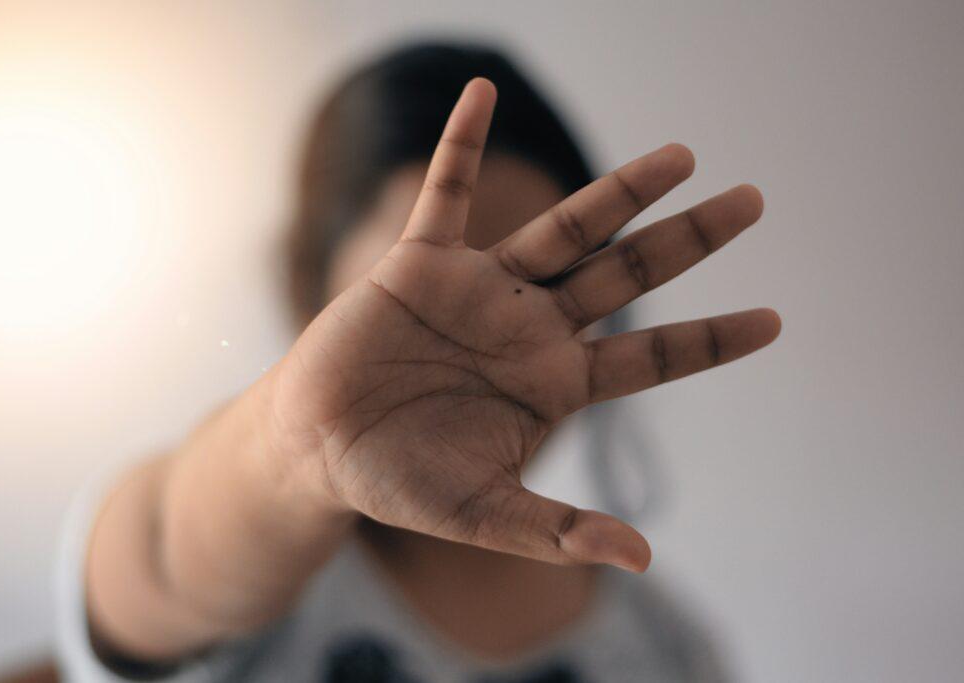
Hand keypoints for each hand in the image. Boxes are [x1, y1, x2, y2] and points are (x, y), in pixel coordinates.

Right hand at [270, 78, 779, 571]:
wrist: (323, 449)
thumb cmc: (404, 482)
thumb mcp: (485, 514)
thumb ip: (557, 530)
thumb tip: (643, 559)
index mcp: (555, 383)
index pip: (652, 356)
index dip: (711, 339)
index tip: (774, 320)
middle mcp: (531, 326)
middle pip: (626, 274)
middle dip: (688, 239)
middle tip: (752, 201)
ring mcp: (481, 289)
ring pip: (564, 229)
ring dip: (618, 191)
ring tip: (681, 157)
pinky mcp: (420, 263)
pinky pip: (444, 192)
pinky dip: (461, 145)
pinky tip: (481, 94)